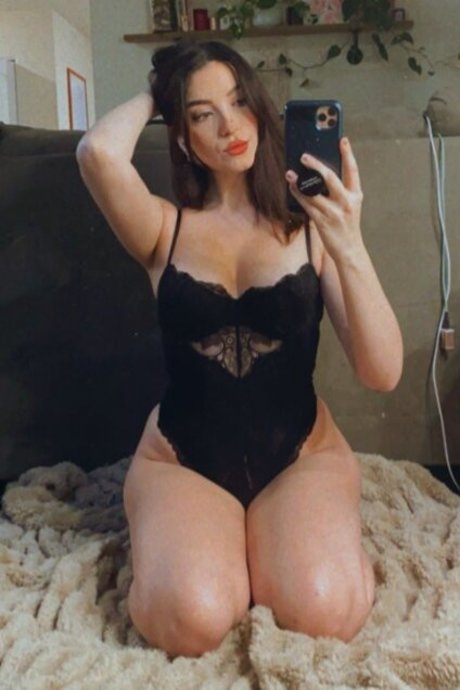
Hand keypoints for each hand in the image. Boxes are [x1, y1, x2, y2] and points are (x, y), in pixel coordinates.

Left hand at [285, 137, 363, 262]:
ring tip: (290, 173)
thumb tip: (320, 175)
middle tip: (304, 156)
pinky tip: (292, 187)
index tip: (342, 140)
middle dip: (316, 165)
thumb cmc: (346, 226)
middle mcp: (346, 201)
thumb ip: (339, 192)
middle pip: (330, 177)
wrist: (349, 250)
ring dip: (300, 181)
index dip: (348, 154)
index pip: (353, 170)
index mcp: (355, 196)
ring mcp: (334, 212)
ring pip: (314, 191)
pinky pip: (306, 204)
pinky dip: (297, 194)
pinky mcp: (322, 221)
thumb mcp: (349, 207)